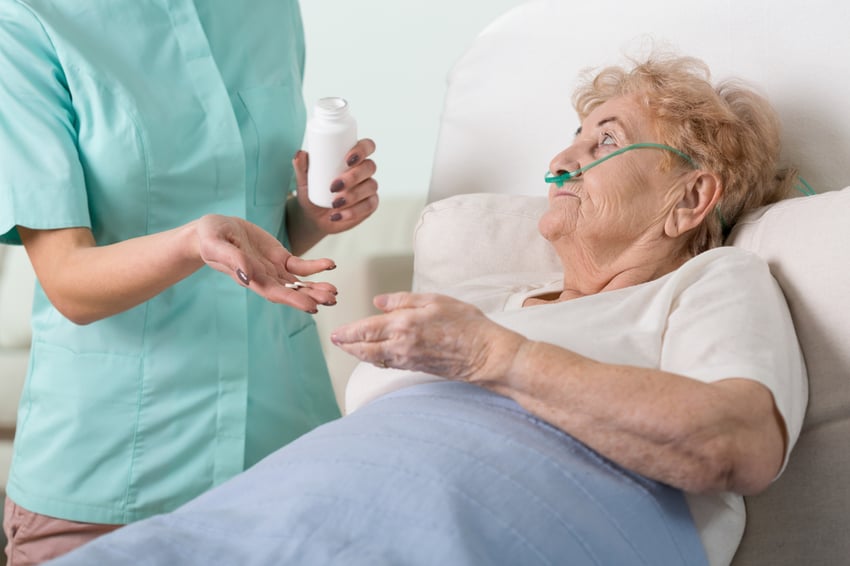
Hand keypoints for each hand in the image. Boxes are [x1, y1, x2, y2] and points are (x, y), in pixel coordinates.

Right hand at [196, 214, 337, 312]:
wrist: (214, 230)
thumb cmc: (210, 238)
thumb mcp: (216, 245)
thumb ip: (232, 260)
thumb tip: (247, 277)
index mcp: (250, 279)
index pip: (275, 293)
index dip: (294, 300)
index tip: (311, 306)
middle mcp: (265, 278)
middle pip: (291, 292)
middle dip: (311, 296)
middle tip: (331, 298)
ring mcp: (274, 269)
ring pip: (299, 283)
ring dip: (316, 287)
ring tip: (334, 291)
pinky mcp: (280, 258)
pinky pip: (300, 265)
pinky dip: (315, 267)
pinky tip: (329, 265)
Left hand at [293, 138, 378, 235]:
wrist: (314, 216)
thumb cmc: (313, 192)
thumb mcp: (305, 180)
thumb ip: (301, 167)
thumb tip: (300, 154)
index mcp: (353, 158)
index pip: (367, 146)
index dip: (362, 149)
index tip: (347, 159)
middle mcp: (364, 171)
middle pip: (369, 167)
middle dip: (354, 176)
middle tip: (335, 186)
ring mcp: (369, 188)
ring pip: (371, 186)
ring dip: (353, 195)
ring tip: (335, 203)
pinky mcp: (370, 205)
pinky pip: (369, 206)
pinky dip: (354, 211)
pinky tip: (340, 214)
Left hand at [330, 292, 526, 382]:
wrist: (485, 354)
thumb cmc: (465, 324)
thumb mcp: (435, 301)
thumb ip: (404, 300)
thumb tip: (380, 302)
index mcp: (403, 325)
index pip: (365, 330)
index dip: (347, 333)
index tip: (336, 333)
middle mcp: (400, 346)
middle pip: (364, 350)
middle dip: (348, 346)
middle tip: (337, 342)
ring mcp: (407, 360)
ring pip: (375, 359)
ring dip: (360, 354)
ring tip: (351, 347)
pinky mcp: (416, 368)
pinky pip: (389, 364)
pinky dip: (377, 359)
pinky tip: (376, 354)